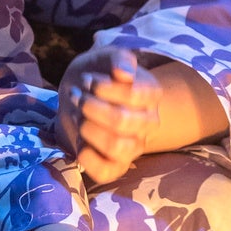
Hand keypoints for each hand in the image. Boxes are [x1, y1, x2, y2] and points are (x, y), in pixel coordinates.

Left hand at [56, 44, 226, 184]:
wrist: (79, 95)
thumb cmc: (97, 74)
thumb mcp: (105, 57)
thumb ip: (118, 58)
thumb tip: (124, 74)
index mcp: (152, 95)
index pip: (134, 95)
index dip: (104, 88)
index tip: (88, 81)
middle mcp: (149, 123)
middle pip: (122, 121)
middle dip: (90, 107)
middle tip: (78, 97)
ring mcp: (134, 147)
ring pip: (115, 146)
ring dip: (88, 129)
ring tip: (79, 118)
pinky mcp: (116, 166)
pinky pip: (106, 172)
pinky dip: (87, 157)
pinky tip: (80, 142)